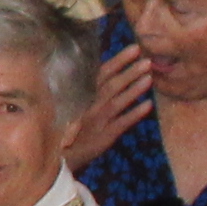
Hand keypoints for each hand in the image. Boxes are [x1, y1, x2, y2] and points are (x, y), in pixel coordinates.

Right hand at [69, 44, 155, 164]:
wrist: (56, 157)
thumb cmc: (60, 127)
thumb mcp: (62, 104)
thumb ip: (75, 88)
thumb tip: (89, 68)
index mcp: (80, 94)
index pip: (101, 73)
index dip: (119, 60)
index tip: (135, 49)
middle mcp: (90, 104)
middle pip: (113, 84)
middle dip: (130, 71)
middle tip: (147, 60)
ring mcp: (99, 120)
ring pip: (119, 101)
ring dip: (135, 89)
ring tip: (149, 77)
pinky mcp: (106, 136)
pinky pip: (124, 122)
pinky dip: (136, 113)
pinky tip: (148, 105)